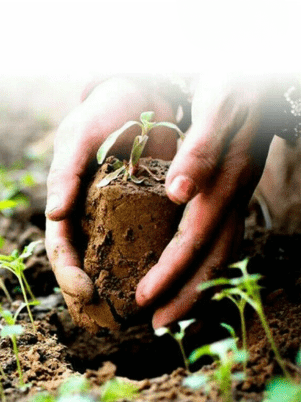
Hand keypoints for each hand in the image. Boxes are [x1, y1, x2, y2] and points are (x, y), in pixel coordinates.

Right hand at [45, 76, 177, 331]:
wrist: (142, 94)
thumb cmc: (101, 114)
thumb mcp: (77, 138)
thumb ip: (64, 173)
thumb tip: (53, 215)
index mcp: (67, 201)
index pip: (61, 246)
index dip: (67, 271)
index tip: (84, 289)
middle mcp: (91, 214)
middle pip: (84, 262)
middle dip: (89, 291)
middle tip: (105, 310)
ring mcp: (120, 215)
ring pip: (114, 261)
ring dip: (117, 289)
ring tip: (133, 311)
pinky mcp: (149, 211)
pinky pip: (147, 244)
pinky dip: (149, 266)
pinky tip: (162, 282)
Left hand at [135, 75, 274, 327]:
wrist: (258, 76)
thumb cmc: (232, 88)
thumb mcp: (215, 109)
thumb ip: (200, 151)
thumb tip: (179, 193)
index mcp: (224, 182)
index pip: (194, 241)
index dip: (170, 273)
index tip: (144, 299)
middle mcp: (233, 196)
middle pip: (213, 259)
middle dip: (185, 295)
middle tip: (157, 325)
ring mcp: (237, 196)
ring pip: (221, 253)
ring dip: (196, 285)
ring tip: (170, 311)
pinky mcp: (233, 190)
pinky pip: (221, 237)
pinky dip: (204, 262)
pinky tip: (186, 270)